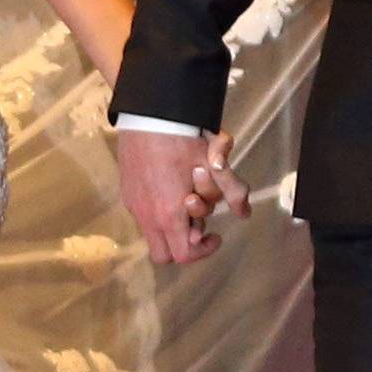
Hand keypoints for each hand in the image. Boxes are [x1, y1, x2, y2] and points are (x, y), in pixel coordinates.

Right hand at [117, 126, 250, 265]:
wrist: (150, 116)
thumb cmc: (183, 139)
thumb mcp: (215, 165)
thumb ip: (232, 190)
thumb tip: (244, 213)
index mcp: (169, 214)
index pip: (184, 255)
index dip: (204, 250)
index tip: (214, 235)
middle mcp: (147, 215)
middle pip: (164, 254)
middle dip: (184, 245)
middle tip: (198, 223)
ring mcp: (134, 205)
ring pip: (153, 235)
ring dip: (172, 227)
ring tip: (184, 201)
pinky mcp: (127, 193)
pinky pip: (143, 216)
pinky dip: (159, 213)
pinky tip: (170, 189)